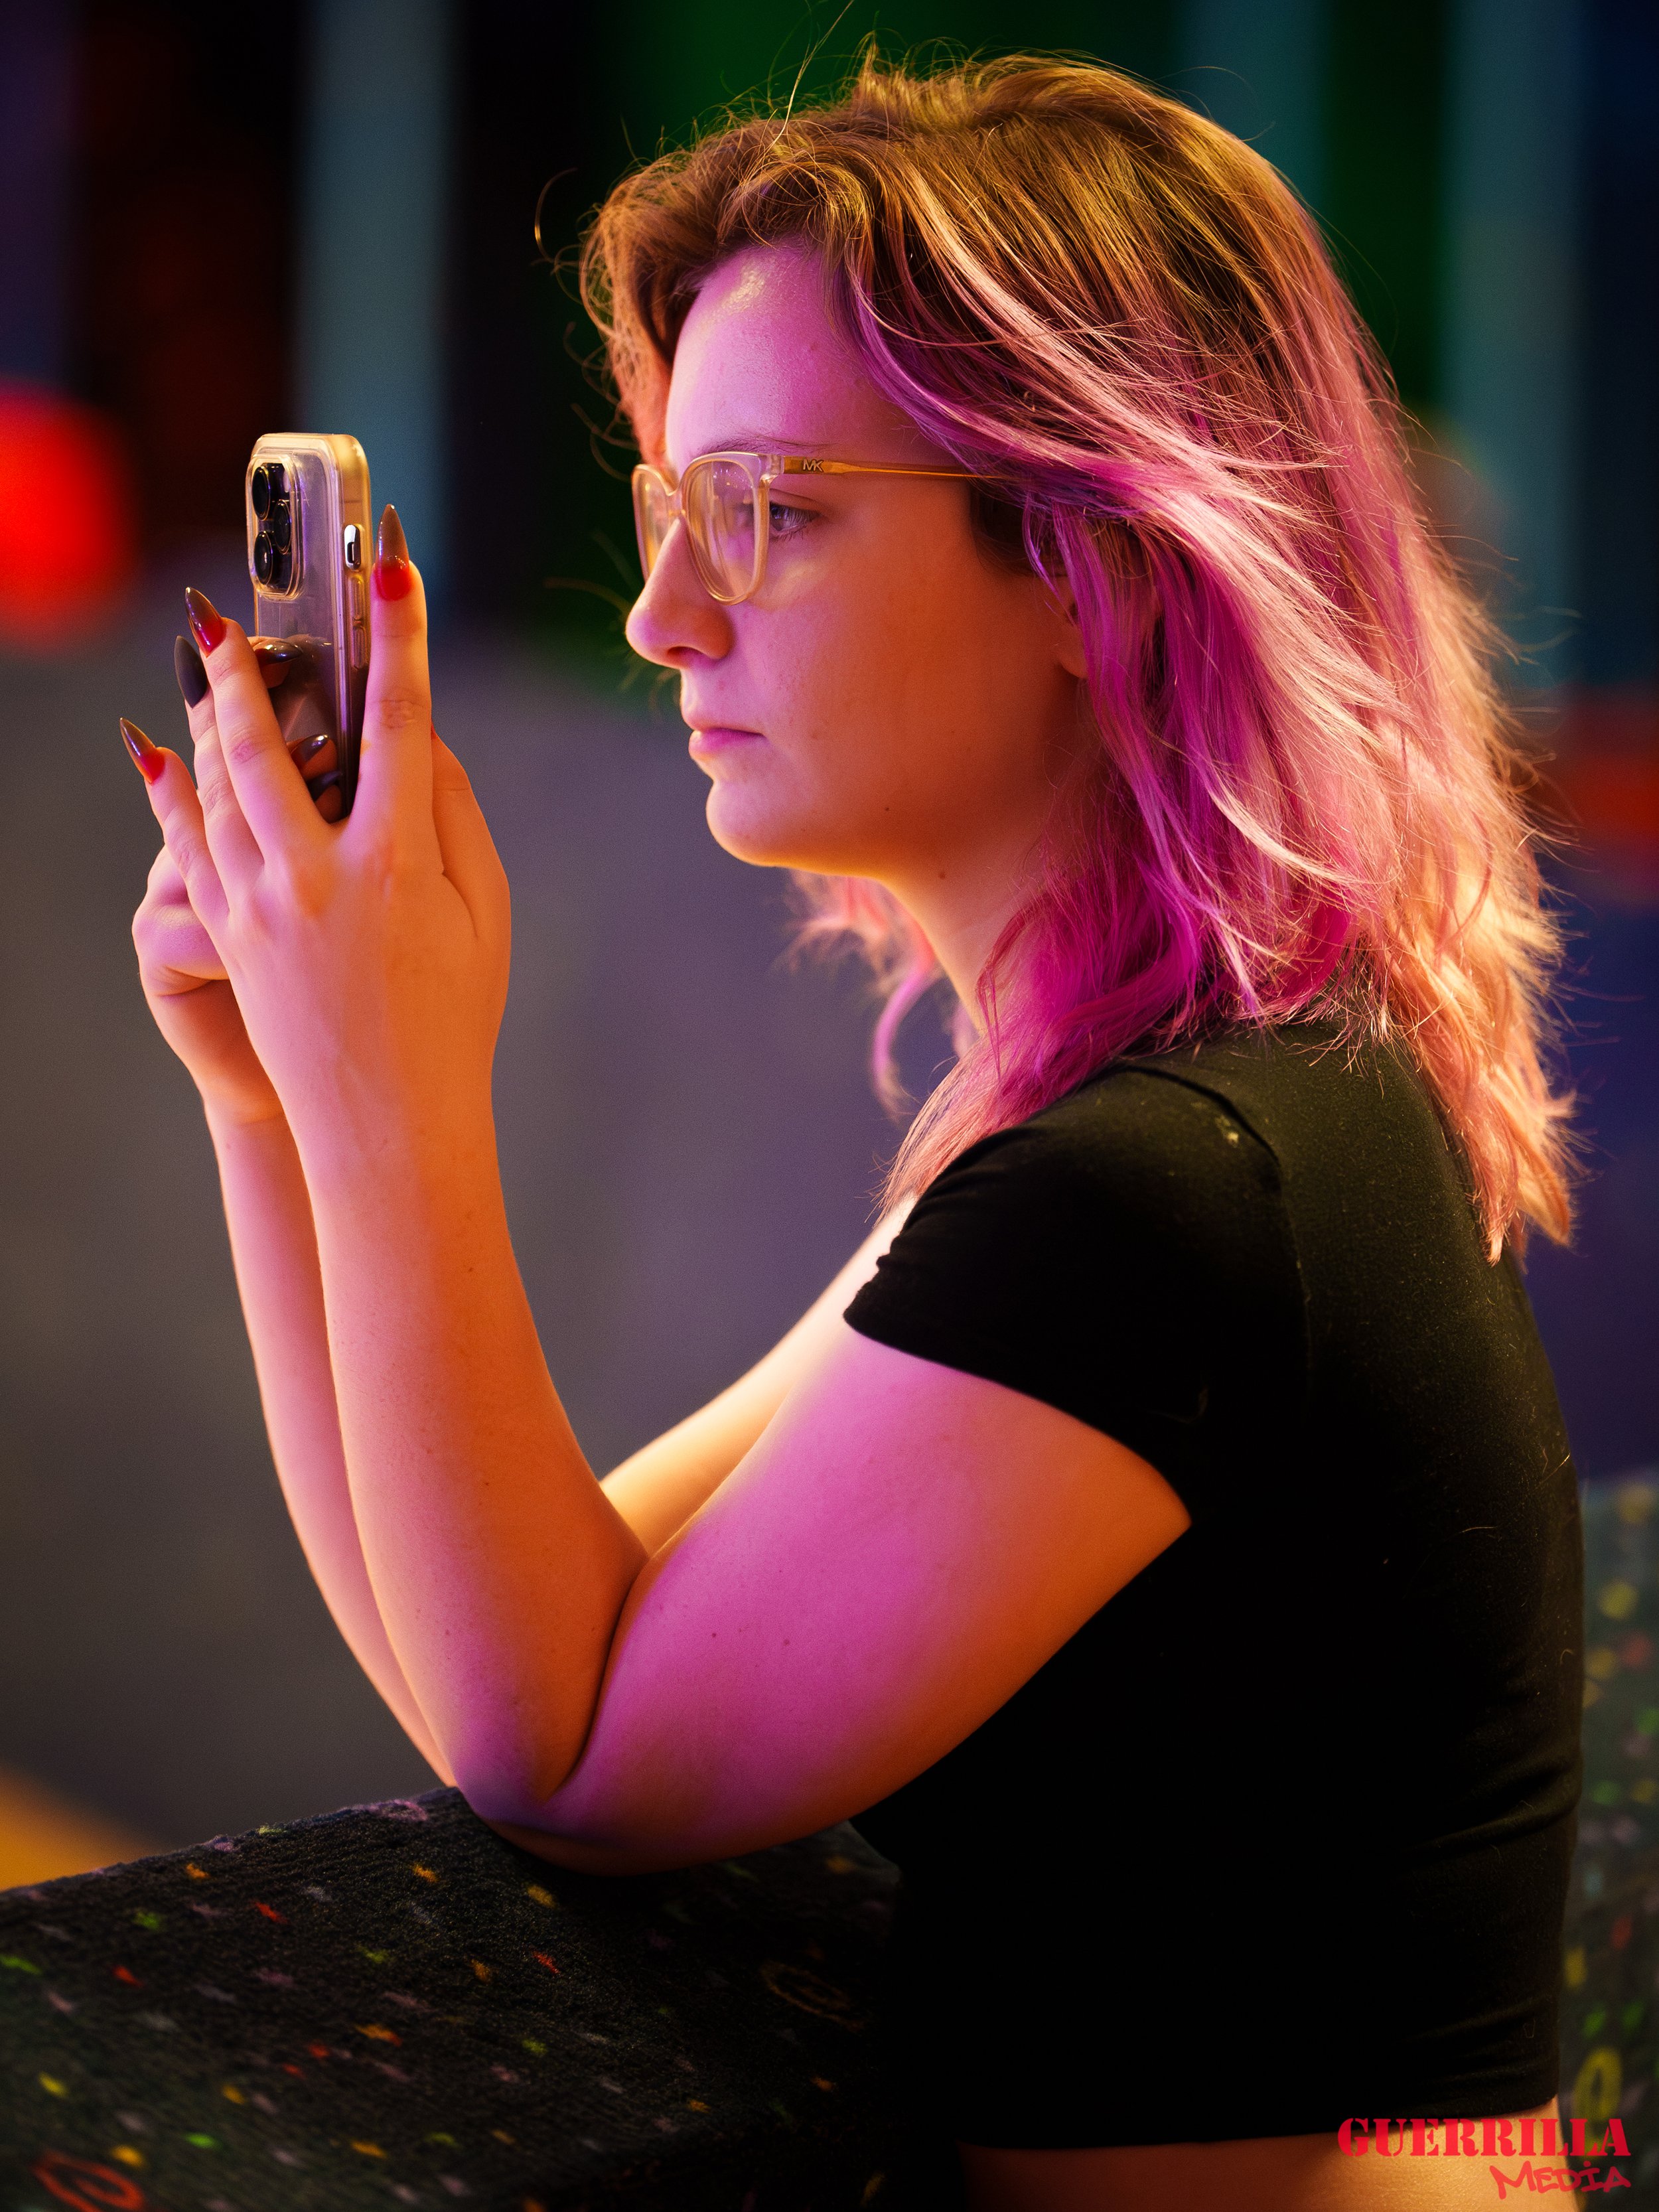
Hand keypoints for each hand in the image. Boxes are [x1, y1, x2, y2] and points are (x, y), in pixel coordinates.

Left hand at [123, 510, 509, 1181]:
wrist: (388, 1124)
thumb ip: (456, 816)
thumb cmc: (455, 1018)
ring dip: (208, 715)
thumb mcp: (485, 914)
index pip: (400, 722)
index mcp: (399, 864)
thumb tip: (421, 739)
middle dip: (254, 669)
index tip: (393, 567)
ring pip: (220, 786)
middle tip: (234, 612)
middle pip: (273, 742)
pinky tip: (153, 754)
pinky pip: (189, 845)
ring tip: (201, 660)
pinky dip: (169, 794)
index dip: (400, 636)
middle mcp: (319, 875)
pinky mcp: (231, 936)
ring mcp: (263, 908)